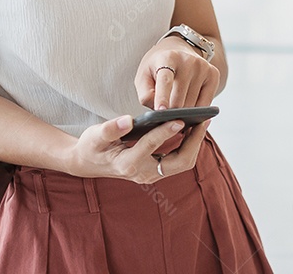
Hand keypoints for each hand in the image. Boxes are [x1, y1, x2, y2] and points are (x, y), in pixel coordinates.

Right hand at [69, 114, 210, 183]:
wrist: (89, 163)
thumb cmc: (92, 146)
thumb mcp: (95, 136)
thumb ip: (110, 129)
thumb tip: (128, 120)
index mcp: (127, 164)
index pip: (151, 146)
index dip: (166, 131)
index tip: (180, 118)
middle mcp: (143, 173)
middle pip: (178, 162)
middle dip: (193, 141)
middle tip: (203, 120)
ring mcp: (152, 174)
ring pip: (183, 162)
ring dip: (194, 143)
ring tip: (203, 121)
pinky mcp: (157, 170)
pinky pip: (179, 159)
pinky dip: (188, 145)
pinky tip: (193, 127)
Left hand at [134, 35, 219, 109]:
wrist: (178, 49)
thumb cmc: (157, 66)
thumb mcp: (143, 76)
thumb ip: (145, 95)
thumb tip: (158, 112)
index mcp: (167, 58)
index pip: (165, 81)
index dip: (162, 97)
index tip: (161, 111)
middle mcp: (188, 61)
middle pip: (179, 99)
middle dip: (170, 113)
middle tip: (164, 117)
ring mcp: (203, 67)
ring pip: (192, 105)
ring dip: (183, 113)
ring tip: (175, 109)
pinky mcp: (214, 74)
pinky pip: (206, 104)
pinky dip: (196, 111)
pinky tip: (189, 106)